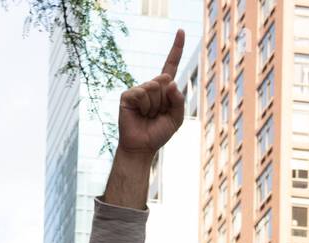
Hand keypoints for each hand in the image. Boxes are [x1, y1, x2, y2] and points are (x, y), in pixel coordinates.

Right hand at [117, 29, 185, 156]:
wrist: (141, 146)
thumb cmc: (158, 133)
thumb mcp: (176, 118)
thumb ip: (178, 100)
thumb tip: (170, 81)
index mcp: (163, 89)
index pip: (171, 65)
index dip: (176, 48)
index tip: (181, 30)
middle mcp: (150, 86)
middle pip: (165, 80)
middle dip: (165, 100)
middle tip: (156, 114)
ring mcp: (138, 90)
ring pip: (154, 87)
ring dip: (154, 106)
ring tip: (147, 116)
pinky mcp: (127, 95)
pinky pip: (142, 93)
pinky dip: (144, 106)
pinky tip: (139, 114)